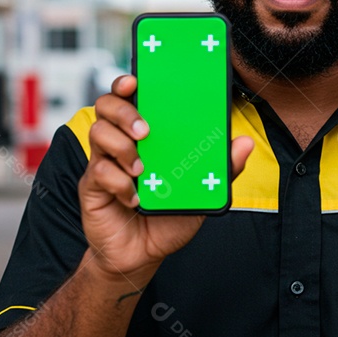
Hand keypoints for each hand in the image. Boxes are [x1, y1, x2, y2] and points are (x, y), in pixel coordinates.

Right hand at [77, 74, 253, 283]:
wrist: (143, 255)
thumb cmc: (168, 218)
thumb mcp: (201, 192)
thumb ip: (222, 169)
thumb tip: (245, 144)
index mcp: (145, 136)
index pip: (129, 97)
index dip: (127, 83)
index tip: (136, 80)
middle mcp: (121, 142)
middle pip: (106, 106)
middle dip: (124, 111)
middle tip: (145, 131)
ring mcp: (104, 163)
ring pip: (98, 133)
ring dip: (121, 146)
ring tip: (141, 169)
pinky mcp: (92, 186)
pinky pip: (97, 170)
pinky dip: (118, 182)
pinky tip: (134, 198)